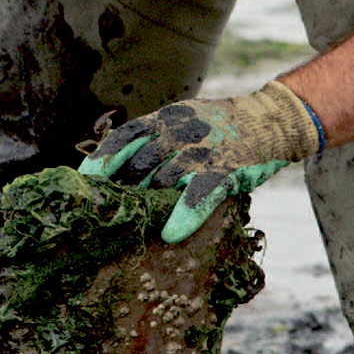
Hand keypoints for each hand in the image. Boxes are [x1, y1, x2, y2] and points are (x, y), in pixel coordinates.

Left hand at [78, 80, 320, 242]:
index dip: (103, 160)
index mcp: (165, 119)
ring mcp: (202, 151)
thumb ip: (153, 140)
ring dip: (148, 207)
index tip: (84, 181)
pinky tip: (169, 234)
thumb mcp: (182, 120)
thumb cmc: (218, 128)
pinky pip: (198, 194)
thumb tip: (118, 172)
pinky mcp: (226, 170)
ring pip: (164, 182)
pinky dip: (183, 214)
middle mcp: (179, 133)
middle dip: (124, 192)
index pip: (124, 137)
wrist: (270, 119)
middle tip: (110, 215)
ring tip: (133, 229)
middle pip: (139, 166)